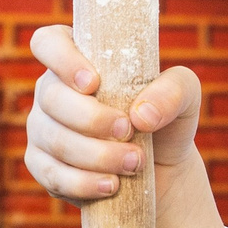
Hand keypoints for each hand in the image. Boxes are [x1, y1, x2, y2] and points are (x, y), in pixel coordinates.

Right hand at [24, 24, 204, 204]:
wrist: (162, 168)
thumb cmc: (165, 117)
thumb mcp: (185, 95)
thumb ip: (173, 90)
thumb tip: (140, 114)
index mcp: (78, 60)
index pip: (48, 42)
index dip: (62, 59)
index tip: (93, 83)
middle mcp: (52, 91)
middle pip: (51, 97)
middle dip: (92, 118)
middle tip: (129, 131)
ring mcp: (43, 129)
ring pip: (54, 139)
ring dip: (96, 154)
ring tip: (135, 162)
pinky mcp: (43, 167)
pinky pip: (51, 175)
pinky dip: (84, 183)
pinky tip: (111, 185)